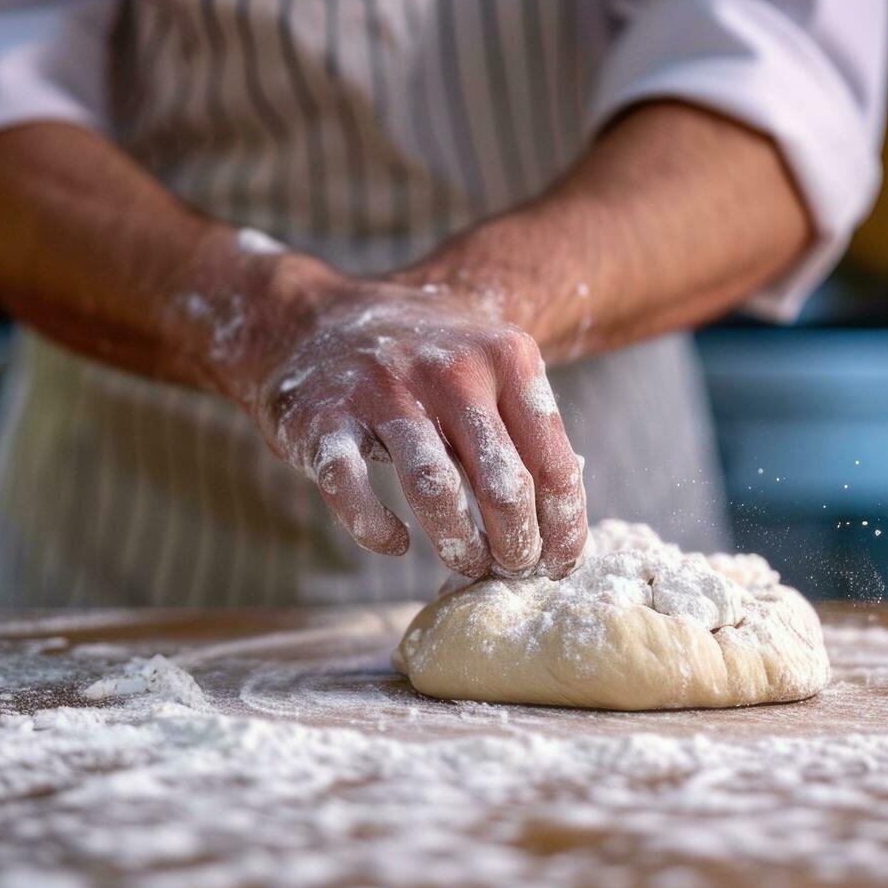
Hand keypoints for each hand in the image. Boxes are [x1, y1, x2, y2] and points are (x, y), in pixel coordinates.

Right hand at [220, 261, 587, 579]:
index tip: (560, 565)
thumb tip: (562, 522)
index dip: (564, 525)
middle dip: (517, 543)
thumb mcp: (489, 370)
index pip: (552, 461)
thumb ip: (526, 432)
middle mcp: (450, 370)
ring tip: (468, 564)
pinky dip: (376, 529)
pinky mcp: (323, 419)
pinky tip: (396, 542)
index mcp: (506, 358)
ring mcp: (383, 391)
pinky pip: (351, 488)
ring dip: (459, 543)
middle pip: (503, 482)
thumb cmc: (428, 363)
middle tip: (514, 569)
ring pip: (434, 488)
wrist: (324, 318)